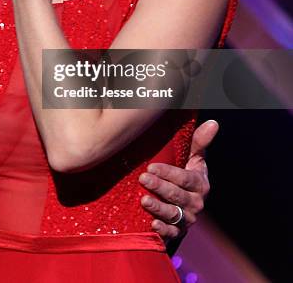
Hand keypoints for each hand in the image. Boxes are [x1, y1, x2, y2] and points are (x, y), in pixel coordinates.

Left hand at [138, 119, 218, 242]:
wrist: (185, 201)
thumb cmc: (187, 172)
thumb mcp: (194, 156)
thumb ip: (200, 141)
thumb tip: (214, 122)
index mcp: (200, 184)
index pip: (185, 179)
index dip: (168, 173)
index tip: (151, 167)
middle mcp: (196, 203)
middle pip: (177, 196)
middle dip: (159, 187)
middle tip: (143, 178)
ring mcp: (188, 219)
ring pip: (173, 214)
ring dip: (158, 208)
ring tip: (143, 200)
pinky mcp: (178, 232)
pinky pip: (172, 234)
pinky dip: (163, 230)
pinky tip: (152, 224)